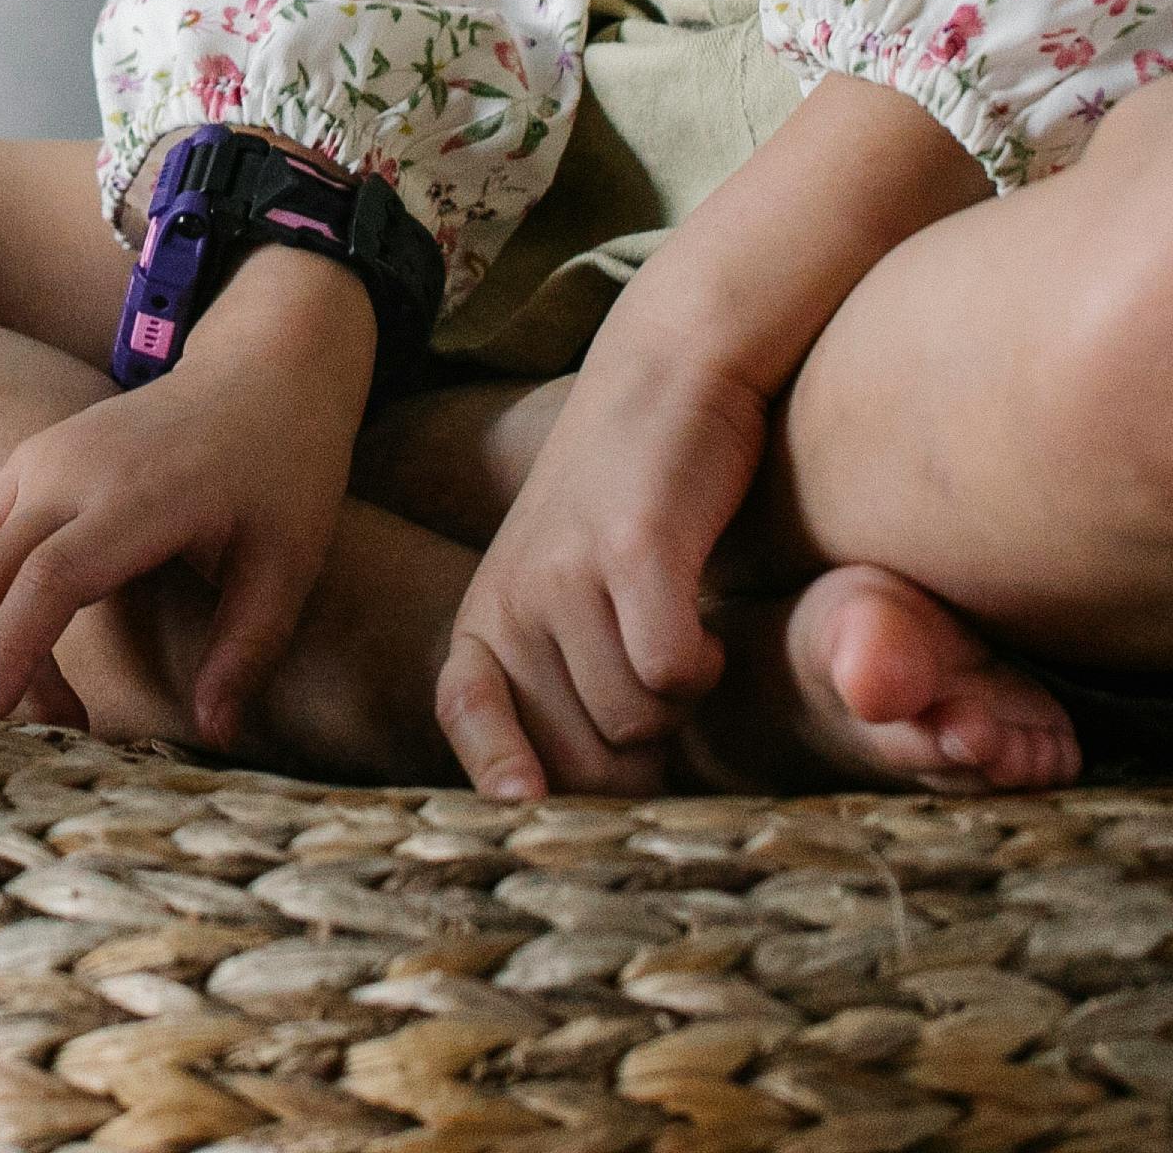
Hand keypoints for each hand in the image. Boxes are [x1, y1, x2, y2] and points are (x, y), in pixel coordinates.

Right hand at [0, 249, 376, 746]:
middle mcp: (68, 471)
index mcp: (135, 496)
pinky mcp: (29, 462)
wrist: (259, 369)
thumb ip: (247, 650)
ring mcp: (39, 459)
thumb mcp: (288, 563)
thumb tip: (214, 734)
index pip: (51, 579)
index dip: (11, 650)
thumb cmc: (281, 471)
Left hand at [434, 342, 762, 794]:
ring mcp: (565, 577)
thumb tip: (579, 793)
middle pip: (579, 758)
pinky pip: (672, 674)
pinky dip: (704, 666)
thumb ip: (565, 674)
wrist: (669, 373)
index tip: (522, 799)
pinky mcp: (632, 554)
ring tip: (679, 636)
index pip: (464, 711)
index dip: (496, 765)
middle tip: (664, 698)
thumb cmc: (635, 499)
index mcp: (488, 611)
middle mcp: (512, 600)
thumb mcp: (572, 583)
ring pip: (633, 725)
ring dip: (676, 702)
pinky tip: (708, 625)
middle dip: (634, 756)